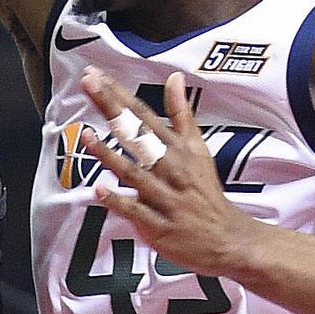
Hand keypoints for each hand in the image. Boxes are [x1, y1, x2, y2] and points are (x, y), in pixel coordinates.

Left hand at [79, 66, 265, 277]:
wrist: (228, 238)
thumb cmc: (205, 190)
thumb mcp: (198, 148)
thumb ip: (182, 113)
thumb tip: (175, 77)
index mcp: (176, 148)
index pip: (143, 115)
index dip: (118, 94)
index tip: (95, 75)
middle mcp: (170, 168)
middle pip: (137, 135)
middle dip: (113, 109)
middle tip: (90, 84)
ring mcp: (164, 197)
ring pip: (134, 173)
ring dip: (109, 155)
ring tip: (86, 136)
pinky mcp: (159, 225)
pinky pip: (136, 211)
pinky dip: (118, 201)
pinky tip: (98, 189)